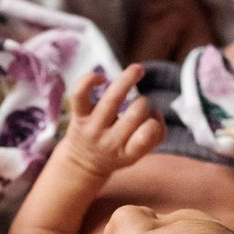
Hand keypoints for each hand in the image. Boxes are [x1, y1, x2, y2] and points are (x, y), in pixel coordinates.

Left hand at [57, 63, 163, 179]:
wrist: (82, 163)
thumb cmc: (117, 153)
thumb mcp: (138, 155)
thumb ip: (156, 136)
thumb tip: (155, 112)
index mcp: (128, 154)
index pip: (148, 136)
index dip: (155, 123)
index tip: (151, 121)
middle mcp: (109, 142)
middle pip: (136, 113)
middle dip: (144, 103)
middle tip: (139, 106)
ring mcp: (93, 128)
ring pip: (113, 99)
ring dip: (128, 79)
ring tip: (137, 69)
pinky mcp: (78, 116)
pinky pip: (79, 94)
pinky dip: (90, 80)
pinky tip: (102, 79)